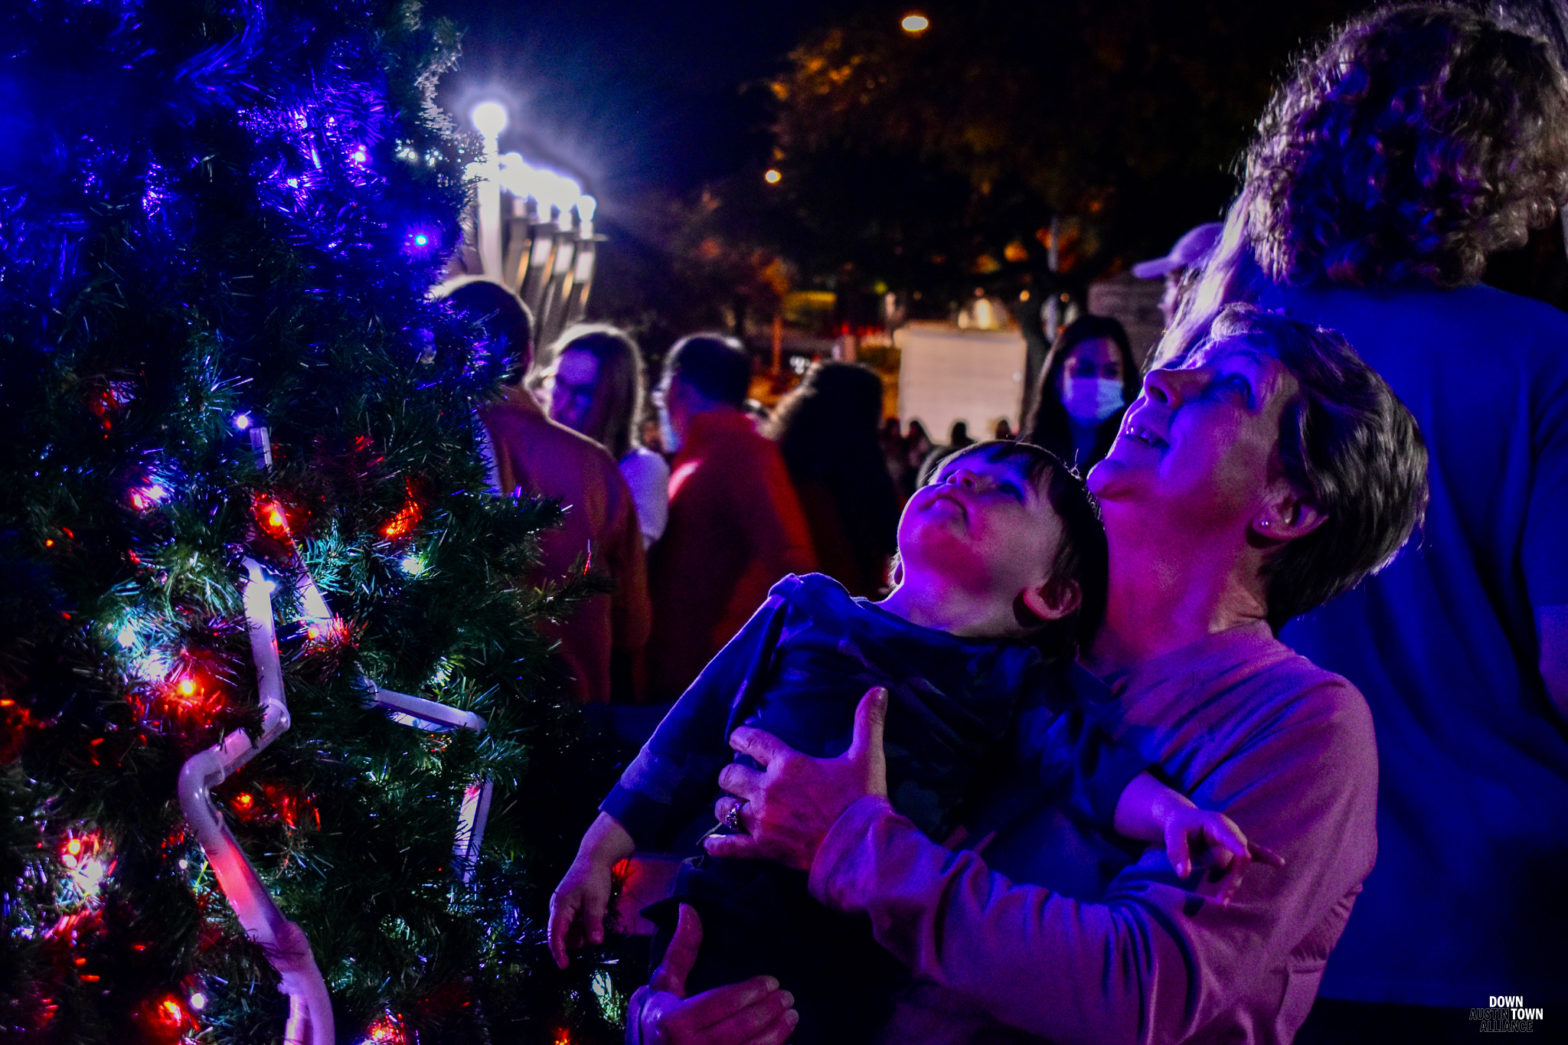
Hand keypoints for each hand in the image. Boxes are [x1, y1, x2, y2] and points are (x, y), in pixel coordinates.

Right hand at [548, 855, 613, 968]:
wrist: (594, 856)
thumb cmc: (594, 878)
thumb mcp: (596, 901)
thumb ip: (593, 922)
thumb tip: (594, 943)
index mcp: (559, 908)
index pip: (555, 936)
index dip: (559, 953)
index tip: (565, 967)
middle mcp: (556, 909)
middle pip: (564, 935)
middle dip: (580, 937)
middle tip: (597, 924)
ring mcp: (562, 907)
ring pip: (571, 929)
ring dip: (584, 928)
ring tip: (598, 912)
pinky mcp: (568, 905)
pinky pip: (575, 921)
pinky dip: (585, 921)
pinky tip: (595, 909)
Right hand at [630, 904, 797, 1044]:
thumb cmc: (660, 1014)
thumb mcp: (665, 982)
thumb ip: (681, 948)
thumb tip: (688, 907)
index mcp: (672, 1022)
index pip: (720, 1004)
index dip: (750, 992)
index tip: (773, 981)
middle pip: (738, 1029)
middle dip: (768, 1011)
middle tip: (788, 996)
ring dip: (776, 1033)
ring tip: (792, 1015)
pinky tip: (783, 1038)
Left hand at [704, 687, 888, 870]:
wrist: (860, 848)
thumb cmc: (862, 801)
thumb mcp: (867, 757)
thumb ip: (868, 722)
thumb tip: (879, 689)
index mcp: (789, 764)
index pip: (752, 741)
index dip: (740, 737)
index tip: (736, 739)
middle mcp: (768, 789)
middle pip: (729, 775)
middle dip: (731, 775)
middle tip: (738, 777)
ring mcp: (762, 820)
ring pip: (724, 808)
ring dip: (726, 806)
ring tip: (732, 806)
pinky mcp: (762, 848)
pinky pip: (727, 846)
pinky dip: (717, 845)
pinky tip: (712, 843)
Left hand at [1162, 807, 1284, 906]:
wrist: (1183, 819)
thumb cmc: (1178, 826)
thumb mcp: (1172, 836)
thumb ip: (1177, 853)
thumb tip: (1184, 874)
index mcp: (1216, 823)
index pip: (1228, 835)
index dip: (1236, 845)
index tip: (1244, 856)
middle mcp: (1230, 830)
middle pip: (1239, 856)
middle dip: (1232, 878)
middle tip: (1221, 900)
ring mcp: (1236, 839)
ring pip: (1242, 863)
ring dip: (1235, 882)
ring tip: (1222, 902)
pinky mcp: (1237, 847)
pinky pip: (1254, 853)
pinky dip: (1266, 858)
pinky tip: (1280, 863)